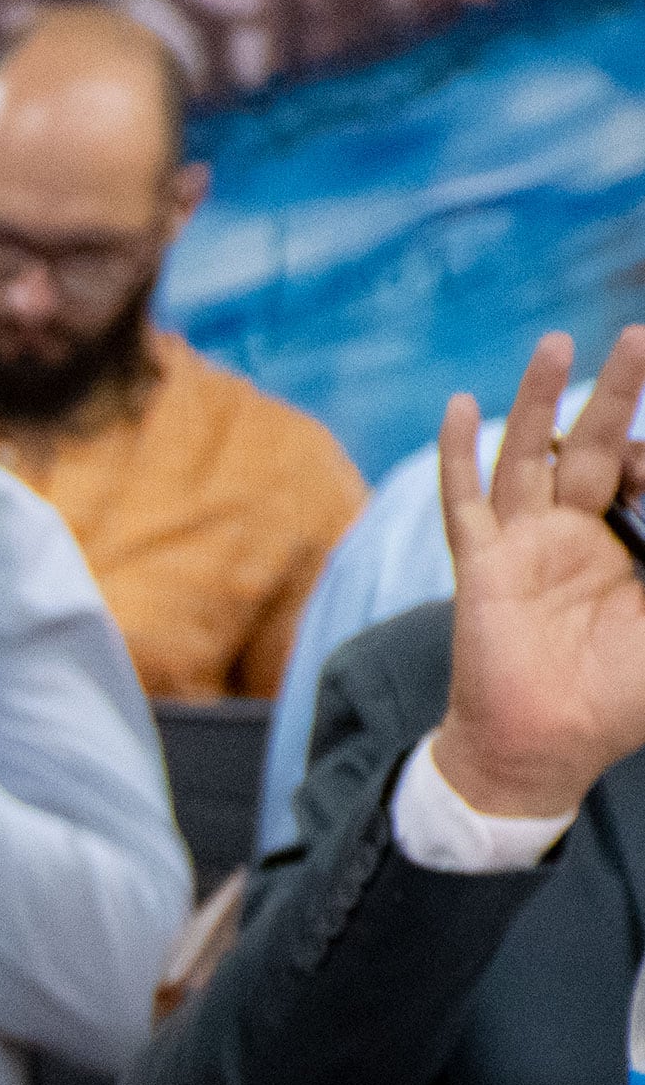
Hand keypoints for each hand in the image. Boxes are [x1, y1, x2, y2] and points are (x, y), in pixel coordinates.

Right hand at [425, 327, 644, 819]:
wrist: (550, 748)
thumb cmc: (621, 695)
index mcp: (630, 542)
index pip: (644, 472)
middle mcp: (577, 533)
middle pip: (596, 445)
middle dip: (617, 392)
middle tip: (638, 336)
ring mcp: (525, 545)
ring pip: (531, 457)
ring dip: (541, 400)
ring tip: (556, 344)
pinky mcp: (483, 566)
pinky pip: (466, 503)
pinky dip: (459, 454)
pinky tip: (460, 407)